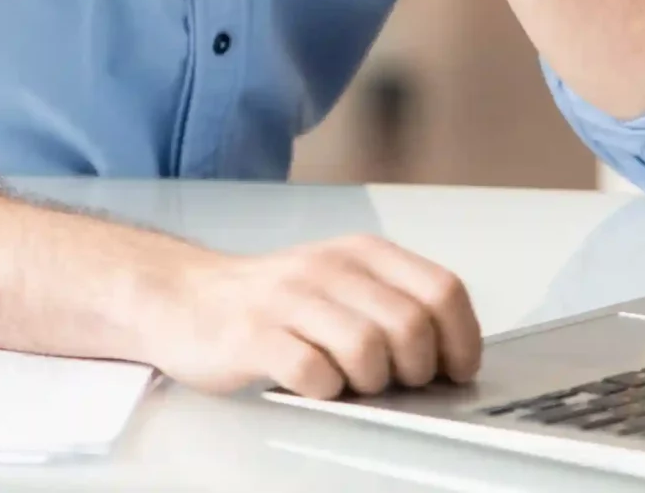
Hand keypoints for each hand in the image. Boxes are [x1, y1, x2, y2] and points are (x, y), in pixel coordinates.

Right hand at [134, 234, 482, 398]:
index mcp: (360, 254)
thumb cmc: (271, 302)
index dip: (461, 339)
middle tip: (393, 382)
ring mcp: (288, 300)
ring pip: (367, 349)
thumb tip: (451, 357)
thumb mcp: (340, 285)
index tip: (454, 369)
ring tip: (348, 382)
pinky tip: (312, 384)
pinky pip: (312, 372)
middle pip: (410, 325)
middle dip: (414, 369)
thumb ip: (392, 306)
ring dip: (369, 382)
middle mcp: (327, 268)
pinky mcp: (252, 335)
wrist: (183, 298)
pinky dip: (323, 390)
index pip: (442, 289)